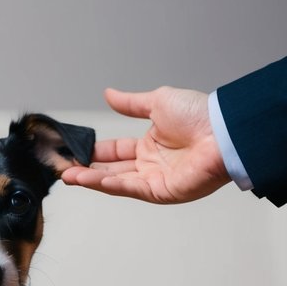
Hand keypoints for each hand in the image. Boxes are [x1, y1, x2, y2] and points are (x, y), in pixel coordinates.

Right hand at [60, 87, 230, 203]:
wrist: (223, 131)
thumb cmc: (200, 115)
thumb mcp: (157, 102)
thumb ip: (130, 103)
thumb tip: (108, 94)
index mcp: (150, 145)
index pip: (114, 151)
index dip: (93, 151)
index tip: (72, 150)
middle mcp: (150, 164)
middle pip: (110, 170)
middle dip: (85, 169)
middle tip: (63, 168)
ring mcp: (155, 179)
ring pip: (116, 181)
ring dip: (91, 179)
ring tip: (68, 176)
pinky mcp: (162, 191)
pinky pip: (130, 188)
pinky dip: (110, 184)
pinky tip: (92, 179)